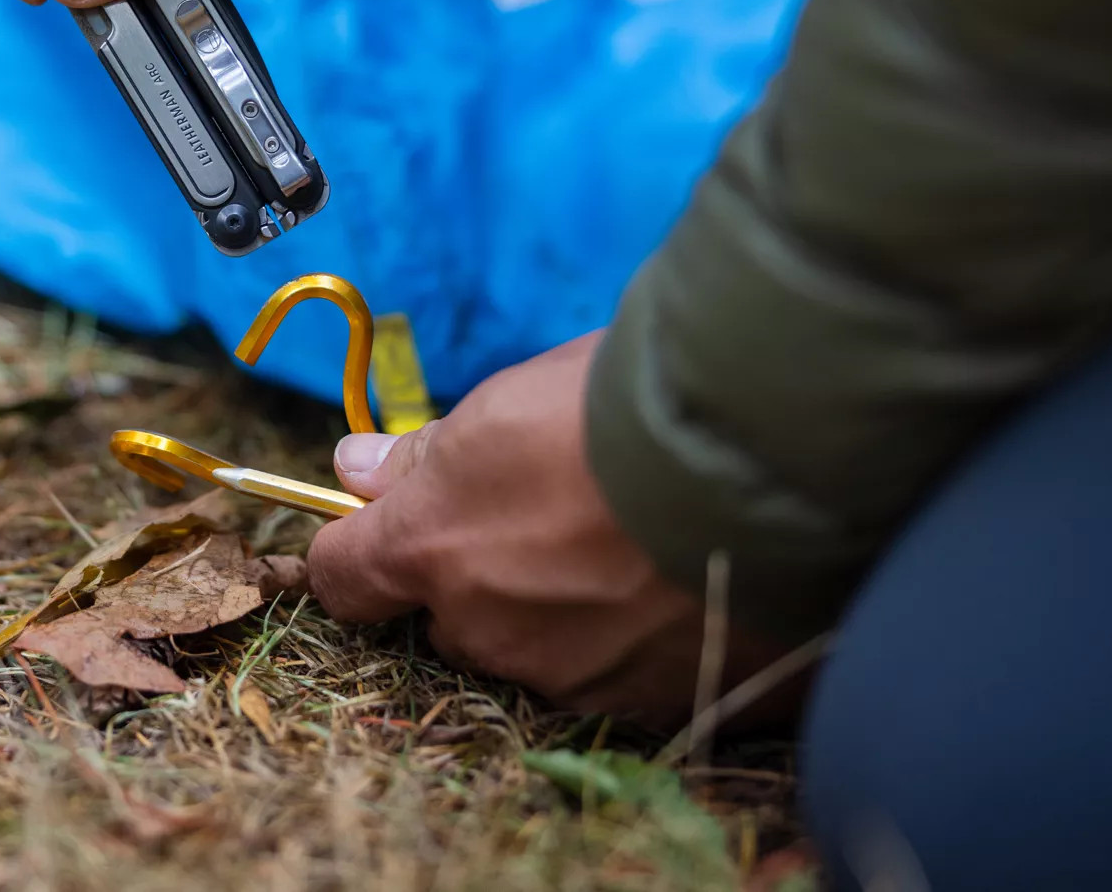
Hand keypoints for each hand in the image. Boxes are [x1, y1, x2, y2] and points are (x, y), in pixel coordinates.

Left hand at [309, 333, 793, 728]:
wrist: (765, 456)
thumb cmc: (619, 408)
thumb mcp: (505, 403)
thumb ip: (424, 456)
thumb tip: (354, 469)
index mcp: (431, 550)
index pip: (346, 578)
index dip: (360, 550)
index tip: (384, 524)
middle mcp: (486, 631)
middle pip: (451, 618)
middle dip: (481, 577)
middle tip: (553, 511)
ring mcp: (572, 678)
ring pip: (538, 653)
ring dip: (566, 611)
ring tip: (635, 541)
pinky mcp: (654, 707)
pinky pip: (622, 679)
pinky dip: (640, 642)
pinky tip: (683, 580)